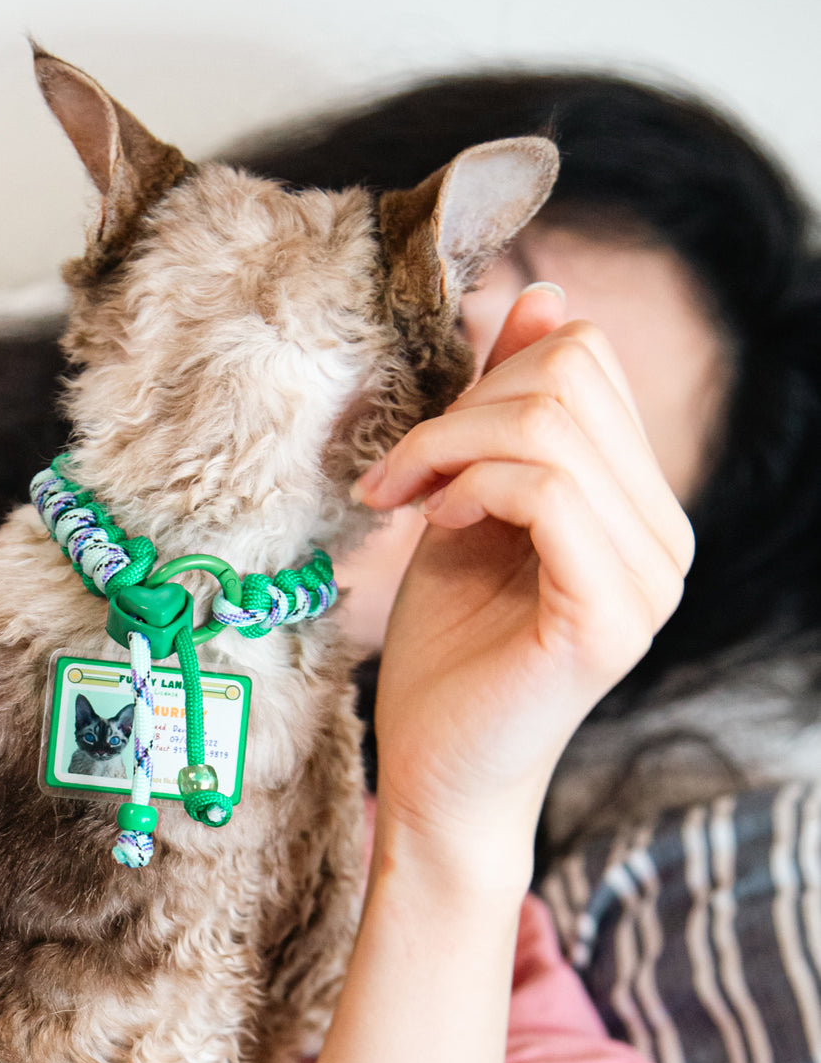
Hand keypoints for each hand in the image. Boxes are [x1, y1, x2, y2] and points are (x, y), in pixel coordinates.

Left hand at [351, 286, 693, 891]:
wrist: (434, 769)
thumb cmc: (444, 648)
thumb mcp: (464, 503)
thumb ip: (501, 411)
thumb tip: (539, 293)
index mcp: (636, 503)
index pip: (582, 361)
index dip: (483, 380)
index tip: (416, 451)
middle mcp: (665, 535)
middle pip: (569, 375)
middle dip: (458, 408)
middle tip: (399, 478)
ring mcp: (650, 577)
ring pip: (551, 424)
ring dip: (446, 447)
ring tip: (404, 501)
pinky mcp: (610, 615)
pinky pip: (545, 489)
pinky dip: (468, 487)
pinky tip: (434, 527)